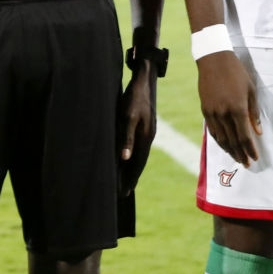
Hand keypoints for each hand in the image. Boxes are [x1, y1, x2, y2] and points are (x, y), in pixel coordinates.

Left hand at [116, 64, 156, 193]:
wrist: (145, 80)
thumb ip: (126, 137)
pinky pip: (138, 147)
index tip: (124, 192)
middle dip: (132, 177)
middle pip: (139, 162)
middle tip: (124, 193)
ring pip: (139, 155)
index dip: (130, 178)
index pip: (138, 163)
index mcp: (145, 137)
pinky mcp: (144, 126)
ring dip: (132, 169)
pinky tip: (128, 158)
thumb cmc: (134, 97)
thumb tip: (125, 158)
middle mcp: (148, 137)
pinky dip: (133, 157)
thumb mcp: (127, 117)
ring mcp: (147, 131)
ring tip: (126, 180)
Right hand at [198, 50, 260, 165]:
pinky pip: (212, 131)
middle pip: (232, 140)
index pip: (244, 135)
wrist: (214, 60)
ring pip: (221, 138)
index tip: (255, 158)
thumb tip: (258, 131)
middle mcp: (223, 114)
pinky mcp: (205, 110)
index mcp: (237, 108)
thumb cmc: (237, 73)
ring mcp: (212, 113)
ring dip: (230, 150)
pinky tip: (225, 146)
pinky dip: (219, 141)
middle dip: (240, 153)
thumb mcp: (251, 90)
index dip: (250, 149)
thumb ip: (254, 112)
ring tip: (237, 158)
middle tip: (247, 164)